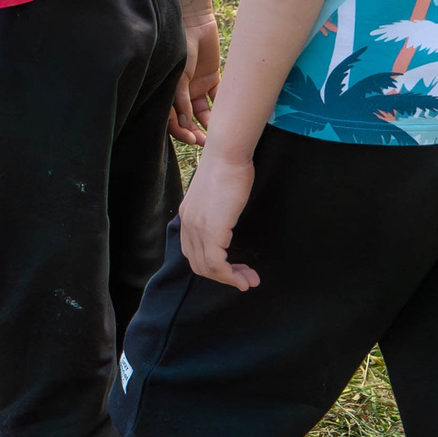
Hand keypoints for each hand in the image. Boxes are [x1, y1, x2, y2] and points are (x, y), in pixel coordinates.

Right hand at [168, 12, 219, 144]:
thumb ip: (180, 98)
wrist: (194, 20)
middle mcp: (182, 93)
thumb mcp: (178, 74)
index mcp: (168, 92)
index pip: (171, 119)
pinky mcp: (211, 78)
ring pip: (204, 112)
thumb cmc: (180, 45)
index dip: (180, 131)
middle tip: (205, 142)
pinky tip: (228, 114)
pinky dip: (222, 106)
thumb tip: (185, 123)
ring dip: (209, 124)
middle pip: (188, 119)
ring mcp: (196, 86)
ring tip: (218, 134)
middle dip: (195, 132)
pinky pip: (217, 97)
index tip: (191, 138)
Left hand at [178, 149, 259, 290]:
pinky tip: (244, 277)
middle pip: (198, 264)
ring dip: (230, 279)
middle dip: (223, 277)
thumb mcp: (218, 195)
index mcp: (188, 216)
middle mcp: (187, 224)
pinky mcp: (211, 230)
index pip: (193, 252)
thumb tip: (227, 219)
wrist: (227, 154)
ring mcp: (197, 228)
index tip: (235, 268)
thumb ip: (217, 211)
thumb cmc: (229, 168)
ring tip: (250, 281)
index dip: (213, 265)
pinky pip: (216, 264)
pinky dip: (230, 275)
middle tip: (246, 279)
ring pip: (207, 267)